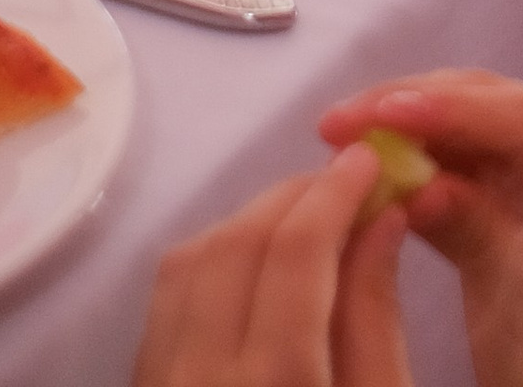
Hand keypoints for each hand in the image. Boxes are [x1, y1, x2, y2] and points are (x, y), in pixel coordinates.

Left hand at [133, 145, 407, 386]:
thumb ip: (375, 318)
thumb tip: (383, 215)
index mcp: (274, 385)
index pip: (296, 253)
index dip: (335, 191)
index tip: (371, 159)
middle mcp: (198, 377)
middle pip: (235, 244)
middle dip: (294, 195)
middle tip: (343, 186)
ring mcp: (158, 381)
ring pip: (189, 261)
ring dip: (248, 222)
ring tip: (302, 226)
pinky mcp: (140, 384)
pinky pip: (165, 300)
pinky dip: (211, 262)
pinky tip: (255, 272)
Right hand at [316, 76, 522, 386]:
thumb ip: (477, 231)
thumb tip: (419, 185)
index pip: (512, 113)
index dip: (444, 107)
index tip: (384, 112)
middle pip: (481, 104)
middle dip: (408, 105)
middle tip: (336, 123)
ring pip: (462, 128)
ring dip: (402, 132)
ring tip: (339, 139)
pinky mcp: (510, 189)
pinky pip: (457, 162)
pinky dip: (413, 164)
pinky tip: (370, 173)